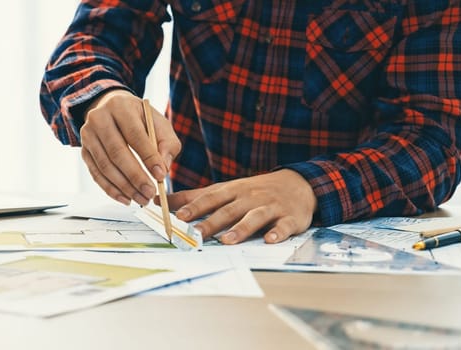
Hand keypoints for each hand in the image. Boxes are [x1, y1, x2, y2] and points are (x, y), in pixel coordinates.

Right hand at [80, 89, 181, 205]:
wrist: (112, 109)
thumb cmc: (139, 118)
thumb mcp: (158, 123)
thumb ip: (166, 143)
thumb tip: (163, 168)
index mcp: (120, 107)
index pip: (135, 135)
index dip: (148, 157)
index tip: (160, 175)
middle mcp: (99, 118)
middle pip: (117, 153)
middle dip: (135, 177)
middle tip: (149, 192)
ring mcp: (88, 135)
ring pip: (105, 166)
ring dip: (124, 187)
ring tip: (141, 198)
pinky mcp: (84, 151)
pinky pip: (96, 174)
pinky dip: (111, 189)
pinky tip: (125, 198)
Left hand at [167, 169, 316, 243]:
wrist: (298, 184)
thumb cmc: (253, 190)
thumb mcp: (225, 189)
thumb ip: (195, 197)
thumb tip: (162, 202)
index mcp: (232, 191)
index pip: (210, 198)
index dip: (194, 207)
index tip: (178, 216)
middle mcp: (249, 197)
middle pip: (228, 210)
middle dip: (211, 222)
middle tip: (196, 233)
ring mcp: (270, 207)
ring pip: (254, 217)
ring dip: (240, 229)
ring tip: (227, 240)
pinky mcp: (289, 218)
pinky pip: (283, 226)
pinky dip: (277, 233)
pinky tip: (269, 240)